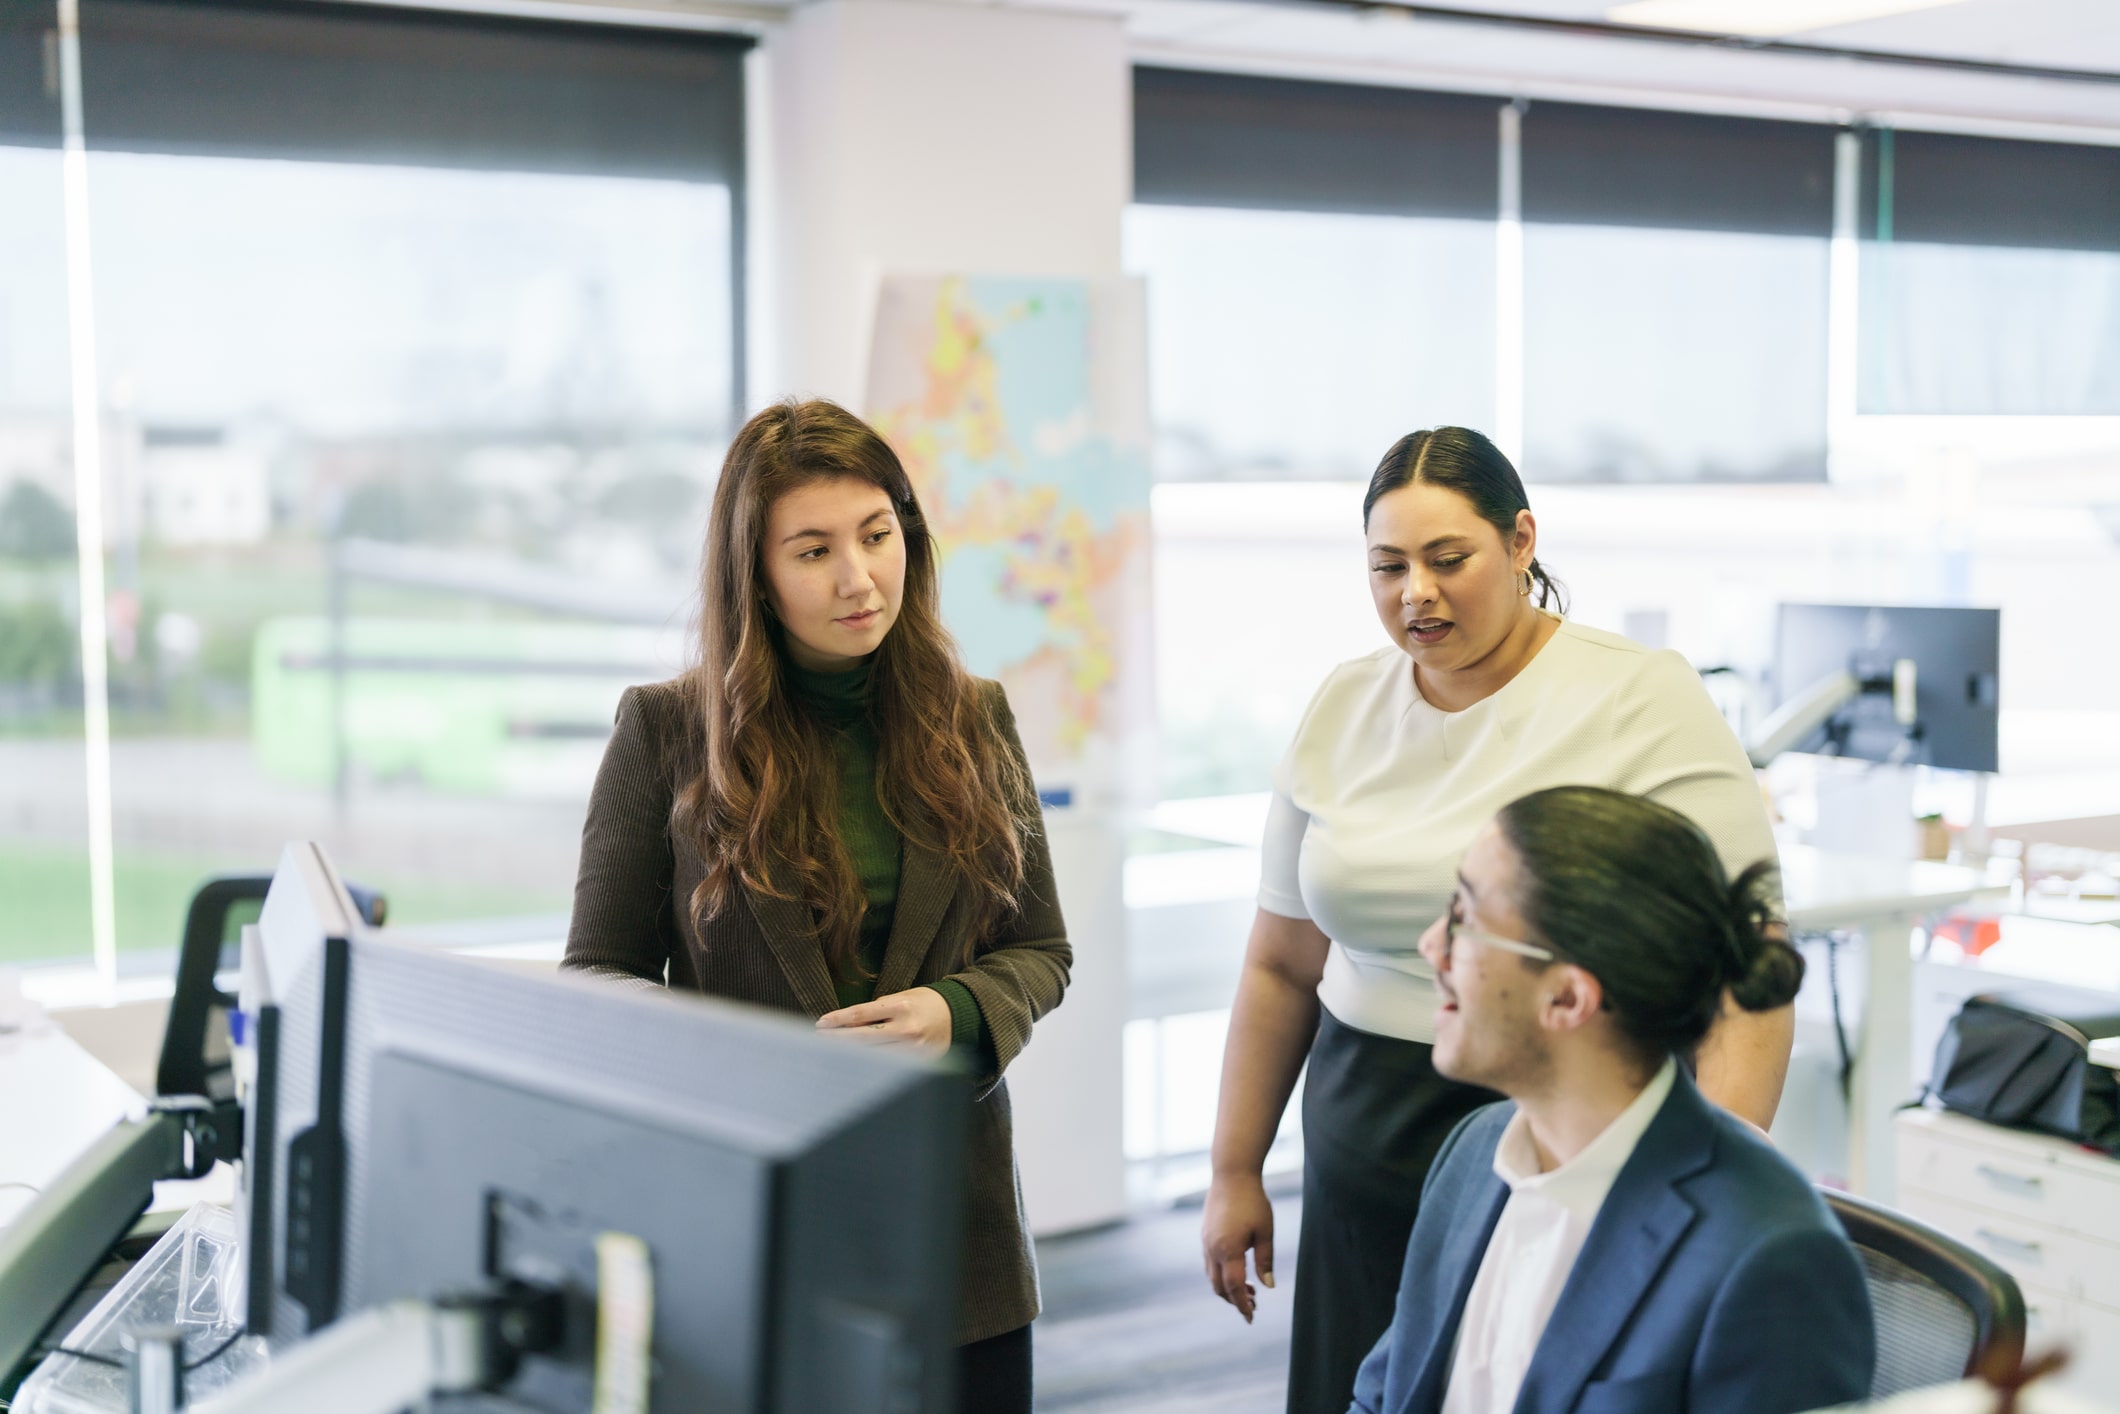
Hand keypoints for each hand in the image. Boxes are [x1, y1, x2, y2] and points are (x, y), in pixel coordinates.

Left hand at [816, 987, 952, 1055]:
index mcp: (900, 1006)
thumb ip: (878, 1009)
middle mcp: (905, 1029)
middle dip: (837, 1040)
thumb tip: (849, 1022)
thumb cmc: (926, 1002)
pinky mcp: (918, 1063)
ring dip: (850, 1056)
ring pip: (873, 1056)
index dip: (837, 1020)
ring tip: (832, 1054)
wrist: (958, 1016)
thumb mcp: (902, 996)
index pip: (860, 1014)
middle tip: (819, 1040)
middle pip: (861, 1038)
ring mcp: (912, 1049)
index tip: (820, 1024)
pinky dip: (871, 1066)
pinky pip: (889, 1067)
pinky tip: (856, 1066)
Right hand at [1201, 1171, 1276, 1323]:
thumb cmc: (1253, 1201)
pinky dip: (1221, 1274)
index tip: (1251, 1318)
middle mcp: (1212, 1249)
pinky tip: (1236, 1270)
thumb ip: (1265, 1260)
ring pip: (1212, 1276)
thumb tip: (1267, 1286)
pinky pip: (1210, 1263)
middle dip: (1234, 1300)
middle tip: (1254, 1304)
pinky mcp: (1205, 1235)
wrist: (1231, 1174)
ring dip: (1227, 1287)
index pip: (1234, 1288)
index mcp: (1229, 1250)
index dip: (1242, 1305)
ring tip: (1249, 1289)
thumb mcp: (1265, 1231)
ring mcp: (1206, 1242)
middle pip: (1219, 1286)